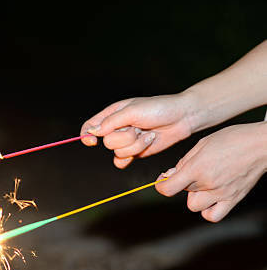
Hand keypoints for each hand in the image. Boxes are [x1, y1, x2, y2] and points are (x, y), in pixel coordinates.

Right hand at [80, 93, 194, 168]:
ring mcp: (125, 141)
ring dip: (135, 145)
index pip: (90, 126)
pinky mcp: (135, 152)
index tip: (94, 141)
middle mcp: (116, 128)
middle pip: (107, 142)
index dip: (87, 135)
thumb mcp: (133, 111)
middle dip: (125, 138)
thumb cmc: (159, 108)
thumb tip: (93, 131)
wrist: (182, 119)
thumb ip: (111, 122)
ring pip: (118, 152)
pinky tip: (143, 147)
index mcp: (112, 114)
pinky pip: (123, 161)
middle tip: (139, 128)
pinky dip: (133, 156)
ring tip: (148, 134)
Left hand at [155, 122, 266, 221]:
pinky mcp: (233, 199)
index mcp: (198, 168)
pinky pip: (213, 216)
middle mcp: (208, 183)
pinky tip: (210, 198)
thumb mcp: (202, 143)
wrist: (261, 144)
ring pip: (195, 206)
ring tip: (203, 185)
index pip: (168, 188)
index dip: (161, 185)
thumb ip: (184, 161)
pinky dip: (208, 210)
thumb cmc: (233, 139)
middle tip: (193, 173)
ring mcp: (222, 193)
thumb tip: (171, 174)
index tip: (163, 180)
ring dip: (194, 197)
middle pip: (184, 192)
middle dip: (184, 183)